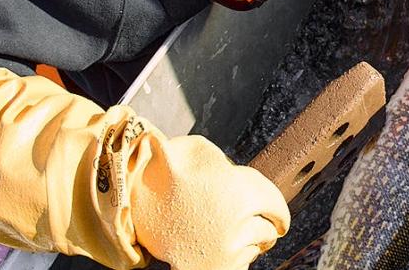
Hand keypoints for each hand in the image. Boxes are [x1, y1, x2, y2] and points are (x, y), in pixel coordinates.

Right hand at [131, 135, 289, 269]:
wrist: (130, 210)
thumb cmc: (162, 175)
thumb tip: (233, 167)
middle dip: (264, 223)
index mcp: (238, 190)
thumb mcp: (191, 150)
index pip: (275, 204)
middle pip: (268, 228)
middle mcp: (237, 221)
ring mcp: (227, 249)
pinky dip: (234, 256)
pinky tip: (217, 245)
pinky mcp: (219, 268)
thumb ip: (217, 156)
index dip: (278, 209)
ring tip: (227, 230)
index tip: (278, 214)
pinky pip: (241, 263)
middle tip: (256, 221)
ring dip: (249, 239)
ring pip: (256, 246)